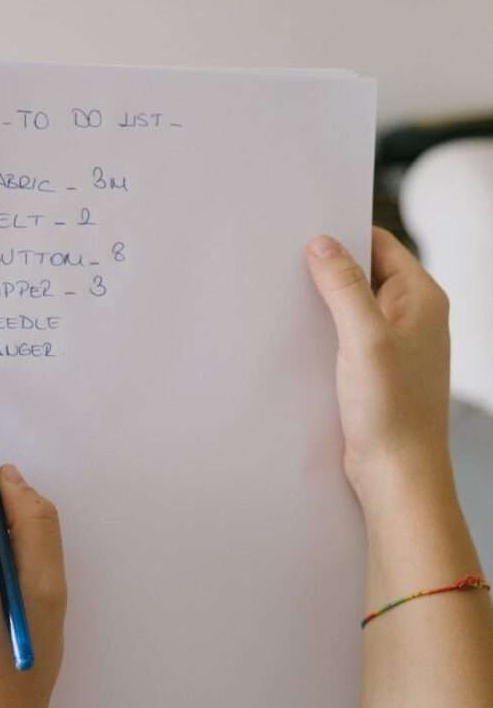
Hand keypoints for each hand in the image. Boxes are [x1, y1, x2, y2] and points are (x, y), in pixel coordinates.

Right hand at [305, 228, 451, 505]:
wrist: (397, 474)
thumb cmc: (394, 411)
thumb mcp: (364, 339)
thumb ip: (344, 287)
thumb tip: (322, 244)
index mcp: (421, 298)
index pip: (379, 244)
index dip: (343, 235)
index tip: (305, 233)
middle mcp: (411, 316)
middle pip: (363, 273)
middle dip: (327, 270)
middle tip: (287, 265)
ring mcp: (393, 343)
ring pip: (351, 306)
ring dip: (322, 304)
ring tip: (287, 301)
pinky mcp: (375, 368)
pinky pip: (345, 335)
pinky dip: (323, 332)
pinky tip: (298, 338)